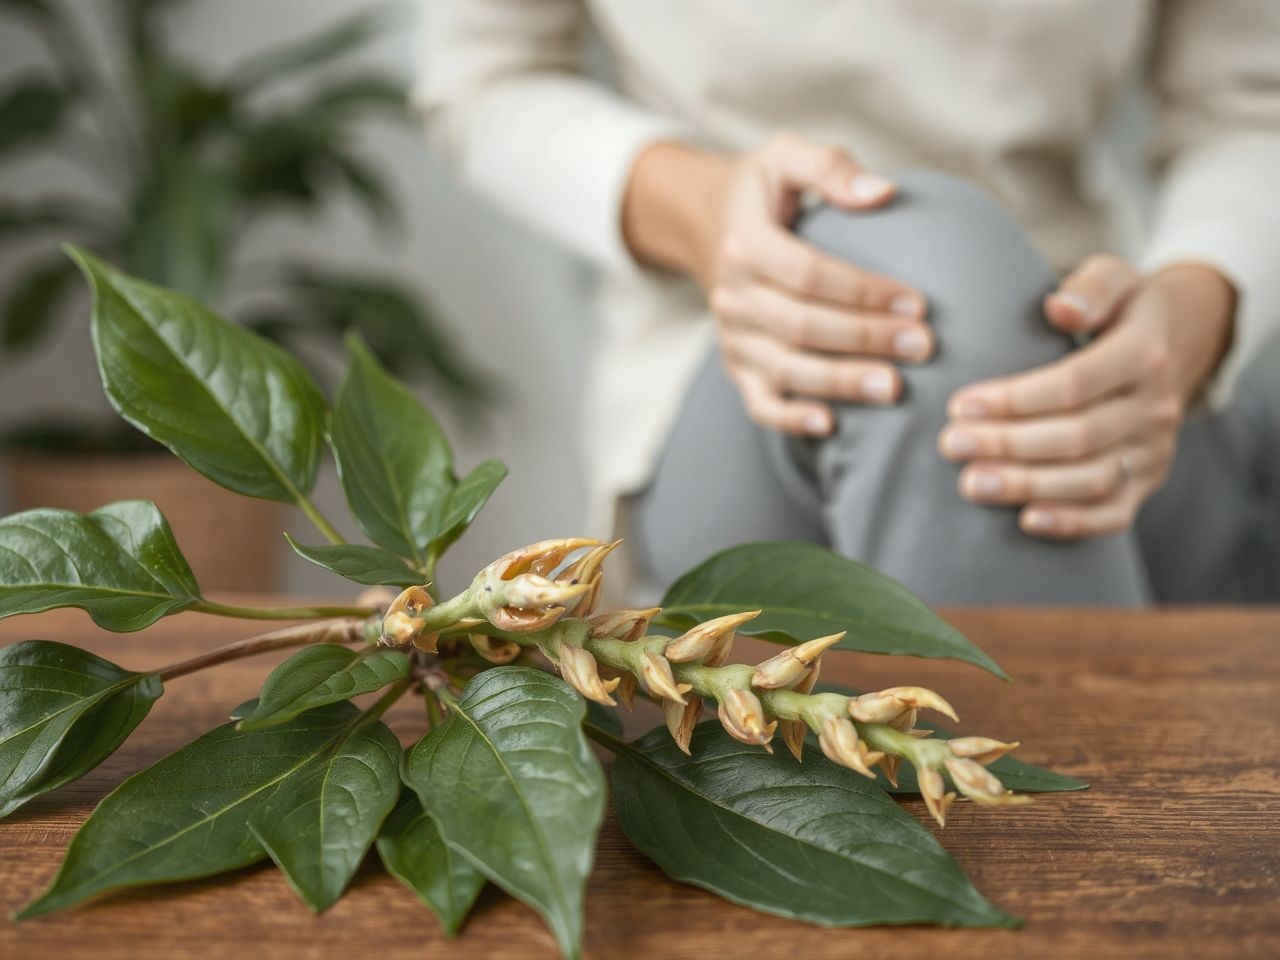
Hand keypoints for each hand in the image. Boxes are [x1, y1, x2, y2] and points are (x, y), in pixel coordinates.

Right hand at [622, 135, 930, 435]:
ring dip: (839, 382)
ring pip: (783, 368)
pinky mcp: (736, 365)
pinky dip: (791, 419)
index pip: (806, 272)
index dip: (862, 291)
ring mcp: (732, 336)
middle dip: (864, 339)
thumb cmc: (763, 190)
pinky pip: (759, 403)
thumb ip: (831, 167)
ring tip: (893, 388)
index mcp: (744, 242)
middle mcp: (731, 294)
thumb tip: (883, 193)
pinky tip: (831, 424)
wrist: (707, 222)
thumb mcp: (787, 156)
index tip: (917, 303)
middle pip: (800, 325)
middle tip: (922, 347)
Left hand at [938, 256, 1235, 538]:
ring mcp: (1153, 451)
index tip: (959, 405)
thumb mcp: (1115, 278)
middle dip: (1008, 444)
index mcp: (1143, 354)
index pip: (1074, 384)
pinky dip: (1072, 523)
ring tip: (970, 483)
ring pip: (1090, 479)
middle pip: (1076, 436)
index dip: (1014, 399)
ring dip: (1027, 485)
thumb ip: (1090, 288)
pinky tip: (1026, 520)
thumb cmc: (1123, 310)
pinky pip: (1114, 514)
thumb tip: (1058, 307)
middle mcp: (1155, 407)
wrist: (1174, 346)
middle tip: (950, 444)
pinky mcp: (1147, 482)